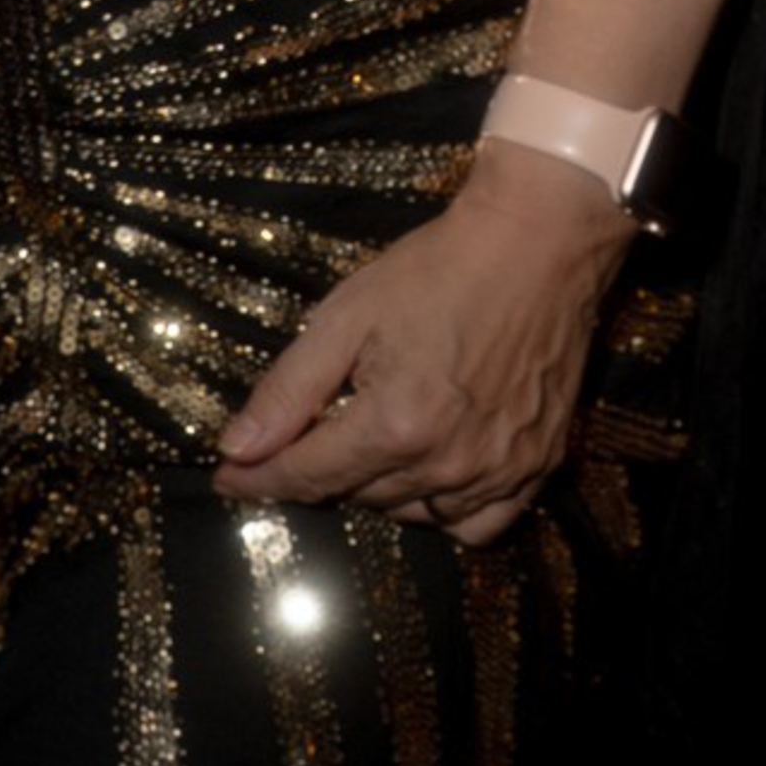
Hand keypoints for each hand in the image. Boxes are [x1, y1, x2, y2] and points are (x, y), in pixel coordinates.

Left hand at [211, 141, 629, 545]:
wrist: (538, 240)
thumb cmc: (436, 269)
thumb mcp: (347, 315)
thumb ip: (289, 390)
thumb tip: (236, 450)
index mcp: (397, 424)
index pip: (308, 476)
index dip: (259, 478)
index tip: (226, 478)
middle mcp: (448, 462)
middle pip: (356, 495)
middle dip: (324, 467)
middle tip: (319, 425)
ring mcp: (499, 470)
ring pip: (411, 514)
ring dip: (379, 488)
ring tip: (378, 436)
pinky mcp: (538, 465)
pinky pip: (480, 525)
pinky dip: (446, 510)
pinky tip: (433, 472)